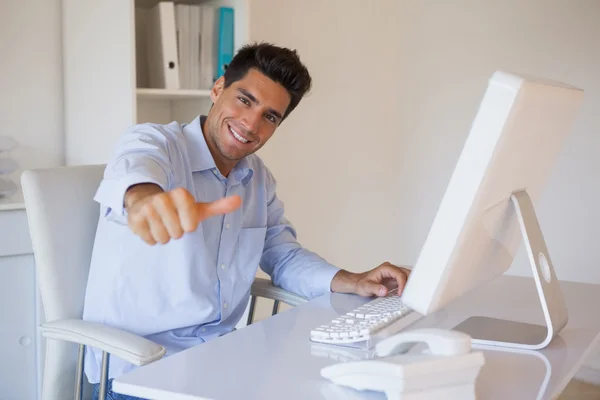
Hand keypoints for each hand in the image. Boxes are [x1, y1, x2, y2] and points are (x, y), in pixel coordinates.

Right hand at [126, 186, 240, 244]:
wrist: (146, 204)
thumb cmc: (177, 210)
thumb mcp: (198, 208)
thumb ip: (218, 206)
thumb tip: (239, 200)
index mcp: (181, 194)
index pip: (191, 225)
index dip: (188, 225)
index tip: (184, 217)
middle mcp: (162, 198)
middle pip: (177, 234)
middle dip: (175, 232)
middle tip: (171, 222)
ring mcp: (147, 208)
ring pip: (163, 238)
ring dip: (163, 236)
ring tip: (160, 224)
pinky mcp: (134, 219)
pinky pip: (150, 240)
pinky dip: (151, 238)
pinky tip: (150, 226)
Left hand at [330, 262, 410, 296]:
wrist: (358, 283)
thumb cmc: (361, 283)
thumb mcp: (366, 287)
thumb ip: (375, 289)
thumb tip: (385, 291)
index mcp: (385, 268)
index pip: (399, 274)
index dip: (402, 284)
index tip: (401, 293)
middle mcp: (390, 269)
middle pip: (406, 273)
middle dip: (410, 283)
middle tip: (410, 294)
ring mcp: (393, 274)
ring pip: (407, 276)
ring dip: (410, 284)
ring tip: (409, 294)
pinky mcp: (394, 279)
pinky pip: (404, 281)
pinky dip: (407, 287)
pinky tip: (406, 294)